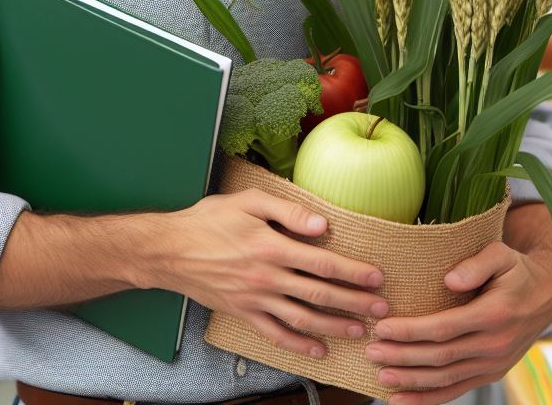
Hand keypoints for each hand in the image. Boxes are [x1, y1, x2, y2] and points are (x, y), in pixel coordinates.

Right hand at [153, 189, 390, 358]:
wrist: (170, 249)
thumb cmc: (208, 220)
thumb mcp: (246, 201)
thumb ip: (286, 211)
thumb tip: (322, 225)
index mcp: (270, 246)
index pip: (322, 262)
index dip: (352, 271)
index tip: (375, 277)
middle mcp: (266, 277)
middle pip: (319, 294)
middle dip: (354, 302)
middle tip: (381, 309)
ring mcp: (255, 299)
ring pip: (303, 318)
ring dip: (334, 326)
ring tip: (359, 330)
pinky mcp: (243, 313)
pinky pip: (276, 334)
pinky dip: (299, 345)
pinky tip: (318, 350)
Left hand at [363, 205, 551, 404]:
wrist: (546, 294)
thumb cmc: (515, 269)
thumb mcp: (500, 255)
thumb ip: (476, 265)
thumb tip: (449, 280)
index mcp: (494, 316)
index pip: (444, 328)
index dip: (411, 331)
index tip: (382, 327)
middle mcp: (494, 346)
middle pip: (441, 357)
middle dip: (403, 357)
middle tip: (371, 352)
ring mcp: (494, 364)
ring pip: (447, 379)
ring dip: (413, 382)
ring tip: (382, 379)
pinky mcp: (491, 373)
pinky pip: (458, 389)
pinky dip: (430, 398)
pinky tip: (404, 400)